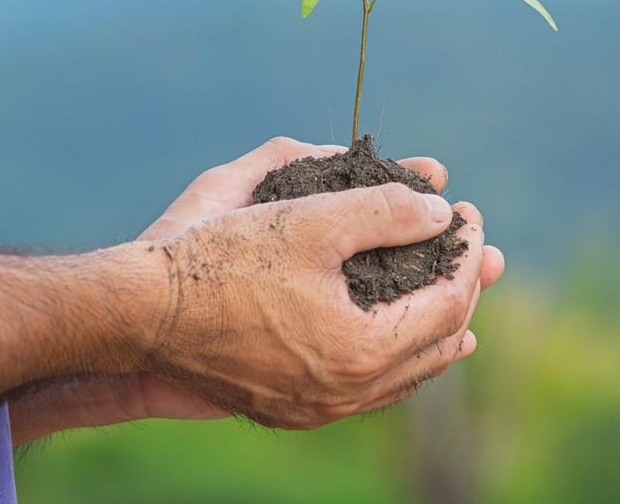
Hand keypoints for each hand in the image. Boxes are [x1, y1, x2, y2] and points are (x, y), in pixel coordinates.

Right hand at [145, 164, 500, 428]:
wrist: (144, 312)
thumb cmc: (220, 260)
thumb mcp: (308, 219)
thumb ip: (385, 211)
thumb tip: (442, 212)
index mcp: (361, 348)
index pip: (448, 300)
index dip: (466, 251)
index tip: (469, 212)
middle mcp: (347, 393)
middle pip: (436, 344)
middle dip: (463, 291)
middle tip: (475, 253)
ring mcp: (316, 408)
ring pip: (404, 376)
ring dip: (435, 333)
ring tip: (457, 303)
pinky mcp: (289, 409)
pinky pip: (366, 391)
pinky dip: (394, 360)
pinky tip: (394, 342)